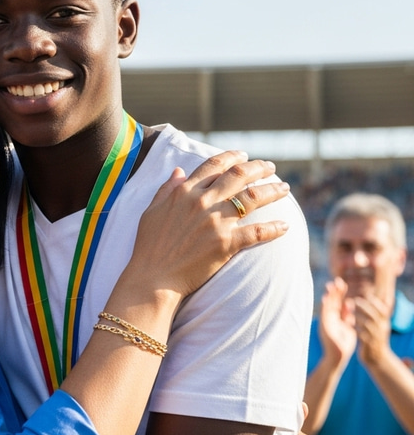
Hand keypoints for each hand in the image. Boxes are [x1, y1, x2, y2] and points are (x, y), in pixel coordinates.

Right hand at [132, 152, 289, 299]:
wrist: (153, 278)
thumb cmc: (148, 247)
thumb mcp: (152, 211)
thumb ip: (167, 189)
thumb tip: (180, 171)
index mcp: (185, 192)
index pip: (214, 165)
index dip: (232, 157)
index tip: (244, 156)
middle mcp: (203, 202)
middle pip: (239, 175)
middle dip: (259, 168)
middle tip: (271, 167)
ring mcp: (216, 222)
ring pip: (253, 198)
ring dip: (272, 190)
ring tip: (284, 188)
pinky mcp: (226, 244)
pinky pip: (257, 232)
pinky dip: (274, 228)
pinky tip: (285, 226)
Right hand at [318, 277, 356, 363]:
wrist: (338, 357)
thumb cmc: (344, 345)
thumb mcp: (349, 327)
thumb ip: (348, 316)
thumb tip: (350, 303)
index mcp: (336, 318)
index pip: (338, 303)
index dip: (340, 293)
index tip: (343, 284)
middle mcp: (329, 319)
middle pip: (332, 302)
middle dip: (334, 291)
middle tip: (337, 280)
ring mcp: (326, 322)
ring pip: (327, 306)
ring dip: (329, 296)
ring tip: (331, 286)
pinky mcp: (323, 327)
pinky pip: (324, 315)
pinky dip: (325, 306)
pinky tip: (326, 298)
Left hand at [354, 293, 392, 367]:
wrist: (377, 358)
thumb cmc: (375, 338)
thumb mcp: (378, 326)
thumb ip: (377, 314)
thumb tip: (377, 298)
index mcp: (384, 323)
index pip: (383, 310)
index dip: (376, 302)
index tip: (366, 295)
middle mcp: (382, 329)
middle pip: (375, 315)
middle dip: (365, 307)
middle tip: (354, 300)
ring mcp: (376, 337)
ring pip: (368, 325)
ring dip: (358, 317)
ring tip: (349, 312)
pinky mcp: (369, 345)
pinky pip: (363, 336)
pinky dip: (356, 330)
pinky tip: (349, 326)